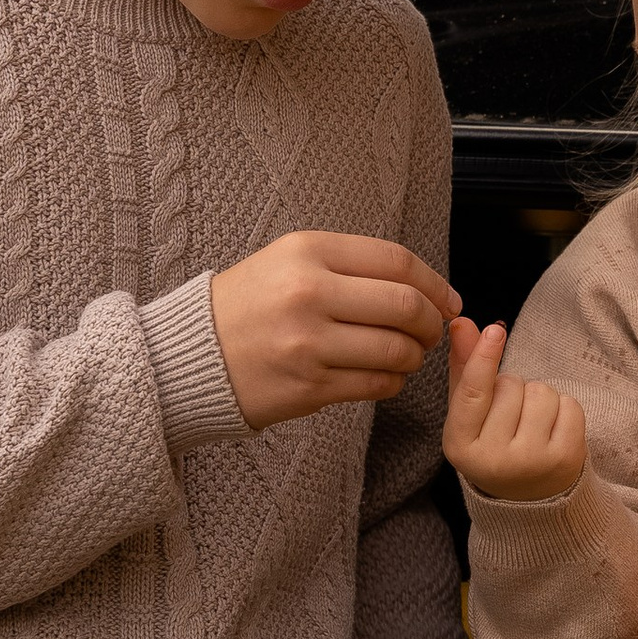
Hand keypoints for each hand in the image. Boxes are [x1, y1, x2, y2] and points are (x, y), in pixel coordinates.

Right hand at [210, 234, 457, 428]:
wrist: (189, 356)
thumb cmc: (247, 305)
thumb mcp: (288, 260)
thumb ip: (350, 265)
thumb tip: (423, 286)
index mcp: (307, 252)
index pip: (396, 262)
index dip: (434, 283)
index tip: (447, 299)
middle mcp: (309, 293)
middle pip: (405, 306)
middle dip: (431, 322)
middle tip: (432, 330)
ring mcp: (309, 343)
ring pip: (397, 350)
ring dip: (415, 355)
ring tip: (408, 354)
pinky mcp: (309, 386)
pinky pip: (376, 384)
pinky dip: (393, 381)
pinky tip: (385, 375)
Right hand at [440, 319, 587, 502]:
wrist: (528, 498)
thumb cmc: (493, 445)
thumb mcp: (469, 415)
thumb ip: (464, 369)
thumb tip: (462, 323)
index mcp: (460, 447)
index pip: (473, 393)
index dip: (484, 358)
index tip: (495, 331)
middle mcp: (493, 459)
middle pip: (511, 386)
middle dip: (512, 388)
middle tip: (510, 417)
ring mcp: (532, 461)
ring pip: (541, 392)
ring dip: (539, 397)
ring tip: (531, 423)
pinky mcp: (565, 459)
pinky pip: (569, 405)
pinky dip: (563, 409)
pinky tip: (552, 430)